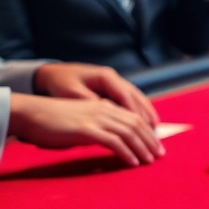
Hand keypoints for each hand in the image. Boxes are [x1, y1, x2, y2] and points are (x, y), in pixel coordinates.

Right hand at [8, 94, 162, 166]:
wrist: (30, 113)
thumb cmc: (51, 121)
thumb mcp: (79, 121)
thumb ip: (96, 128)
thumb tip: (108, 142)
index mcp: (102, 106)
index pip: (132, 117)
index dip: (146, 131)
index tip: (155, 144)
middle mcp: (103, 109)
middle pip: (135, 124)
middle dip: (150, 140)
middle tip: (159, 155)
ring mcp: (95, 118)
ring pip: (128, 132)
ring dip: (142, 148)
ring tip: (150, 161)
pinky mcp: (86, 129)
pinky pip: (113, 142)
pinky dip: (126, 152)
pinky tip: (133, 162)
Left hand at [33, 62, 158, 126]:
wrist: (52, 74)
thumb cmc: (60, 83)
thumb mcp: (70, 93)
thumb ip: (89, 103)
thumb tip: (106, 114)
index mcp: (106, 77)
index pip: (125, 97)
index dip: (135, 114)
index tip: (144, 130)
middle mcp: (115, 78)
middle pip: (136, 98)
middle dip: (147, 117)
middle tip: (155, 135)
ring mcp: (115, 82)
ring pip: (137, 99)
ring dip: (147, 115)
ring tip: (156, 130)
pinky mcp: (113, 89)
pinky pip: (131, 101)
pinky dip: (140, 112)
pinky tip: (146, 123)